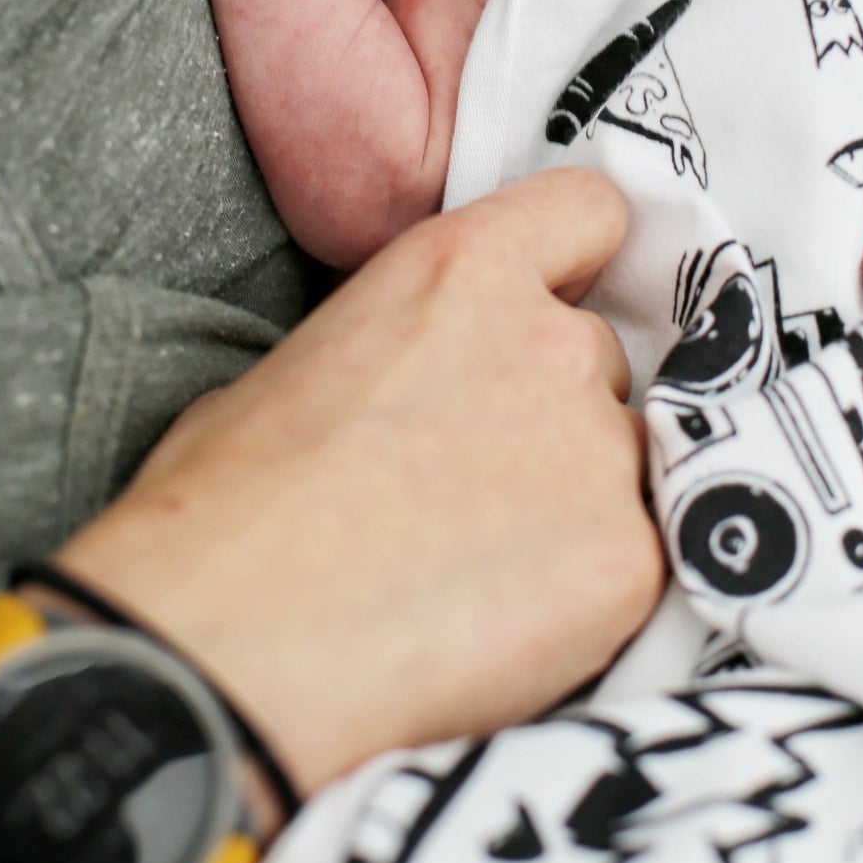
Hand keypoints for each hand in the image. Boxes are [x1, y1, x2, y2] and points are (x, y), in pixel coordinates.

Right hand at [63, 170, 662, 793]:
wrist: (227, 649)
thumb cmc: (223, 512)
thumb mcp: (303, 360)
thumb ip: (400, 344)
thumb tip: (412, 387)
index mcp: (460, 268)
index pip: (587, 213)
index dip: (572, 266)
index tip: (551, 307)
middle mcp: (548, 339)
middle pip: (597, 356)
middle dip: (553, 409)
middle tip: (472, 484)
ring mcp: (597, 448)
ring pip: (622, 461)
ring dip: (576, 500)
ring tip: (477, 568)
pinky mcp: (626, 557)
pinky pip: (640, 558)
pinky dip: (589, 589)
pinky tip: (505, 624)